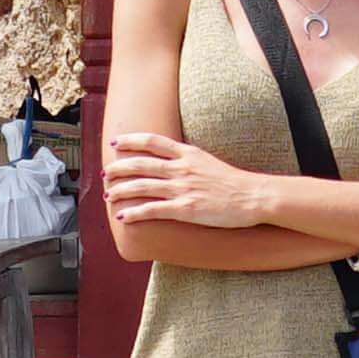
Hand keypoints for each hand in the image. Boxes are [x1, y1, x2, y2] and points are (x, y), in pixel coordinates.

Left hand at [100, 124, 278, 233]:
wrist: (253, 196)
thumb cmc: (233, 182)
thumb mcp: (208, 161)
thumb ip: (187, 159)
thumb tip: (170, 160)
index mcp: (188, 154)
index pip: (152, 142)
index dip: (130, 141)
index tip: (115, 143)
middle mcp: (182, 168)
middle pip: (141, 164)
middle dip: (119, 168)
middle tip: (105, 173)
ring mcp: (183, 188)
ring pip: (142, 186)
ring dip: (121, 191)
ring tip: (108, 196)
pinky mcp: (186, 209)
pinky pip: (153, 210)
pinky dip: (135, 213)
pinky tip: (123, 217)